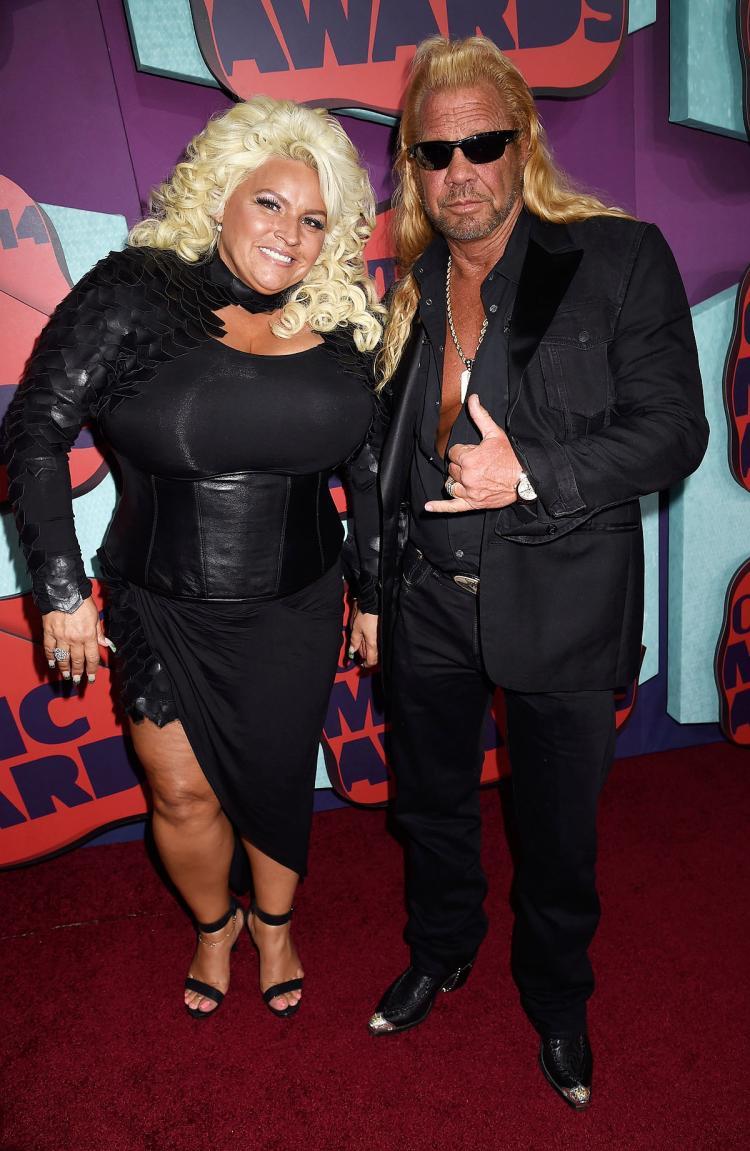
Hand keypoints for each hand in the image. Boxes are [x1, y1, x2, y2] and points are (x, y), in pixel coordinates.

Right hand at [42, 597, 106, 683]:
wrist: (63, 591)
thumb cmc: (81, 601)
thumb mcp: (95, 616)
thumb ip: (99, 632)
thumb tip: (106, 644)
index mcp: (88, 635)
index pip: (92, 657)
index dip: (92, 669)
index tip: (91, 677)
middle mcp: (75, 639)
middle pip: (77, 660)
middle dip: (78, 672)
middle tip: (77, 680)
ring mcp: (60, 637)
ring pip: (63, 657)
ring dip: (64, 669)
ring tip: (66, 676)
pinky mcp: (49, 632)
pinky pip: (49, 649)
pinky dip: (51, 658)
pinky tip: (52, 664)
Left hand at [347, 605, 378, 668]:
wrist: (372, 603)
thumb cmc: (364, 615)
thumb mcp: (356, 629)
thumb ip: (355, 642)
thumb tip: (353, 651)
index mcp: (372, 643)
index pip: (372, 660)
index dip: (367, 664)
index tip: (362, 664)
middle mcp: (378, 642)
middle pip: (373, 656)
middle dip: (366, 657)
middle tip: (359, 655)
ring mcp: (380, 637)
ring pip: (375, 649)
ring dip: (368, 650)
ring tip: (361, 646)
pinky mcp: (381, 633)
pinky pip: (376, 643)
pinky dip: (371, 644)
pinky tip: (366, 640)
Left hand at [425, 393, 522, 514]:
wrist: (526, 478)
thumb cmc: (512, 457)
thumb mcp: (495, 433)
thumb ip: (480, 416)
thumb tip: (472, 398)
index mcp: (469, 459)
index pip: (453, 453)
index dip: (463, 451)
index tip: (475, 452)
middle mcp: (467, 476)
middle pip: (452, 469)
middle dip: (461, 465)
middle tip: (477, 464)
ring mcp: (469, 491)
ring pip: (451, 484)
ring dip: (456, 479)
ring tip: (469, 476)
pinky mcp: (473, 503)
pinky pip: (452, 506)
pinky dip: (440, 507)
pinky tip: (429, 506)